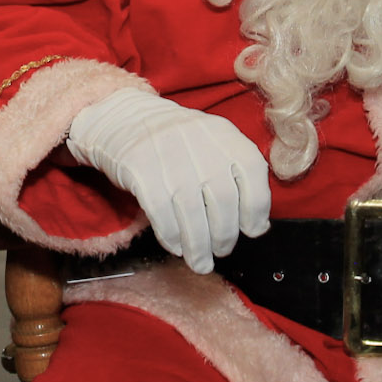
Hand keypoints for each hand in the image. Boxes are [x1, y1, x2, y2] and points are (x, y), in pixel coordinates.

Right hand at [65, 89, 271, 274]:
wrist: (124, 120)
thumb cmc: (174, 141)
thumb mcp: (210, 142)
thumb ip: (234, 173)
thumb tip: (256, 224)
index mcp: (223, 134)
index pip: (252, 172)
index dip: (256, 208)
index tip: (252, 230)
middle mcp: (199, 144)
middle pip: (222, 201)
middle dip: (225, 236)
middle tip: (222, 250)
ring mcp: (169, 158)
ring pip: (192, 214)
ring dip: (199, 247)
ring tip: (201, 262)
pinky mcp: (141, 171)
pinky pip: (162, 215)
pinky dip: (172, 237)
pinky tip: (177, 247)